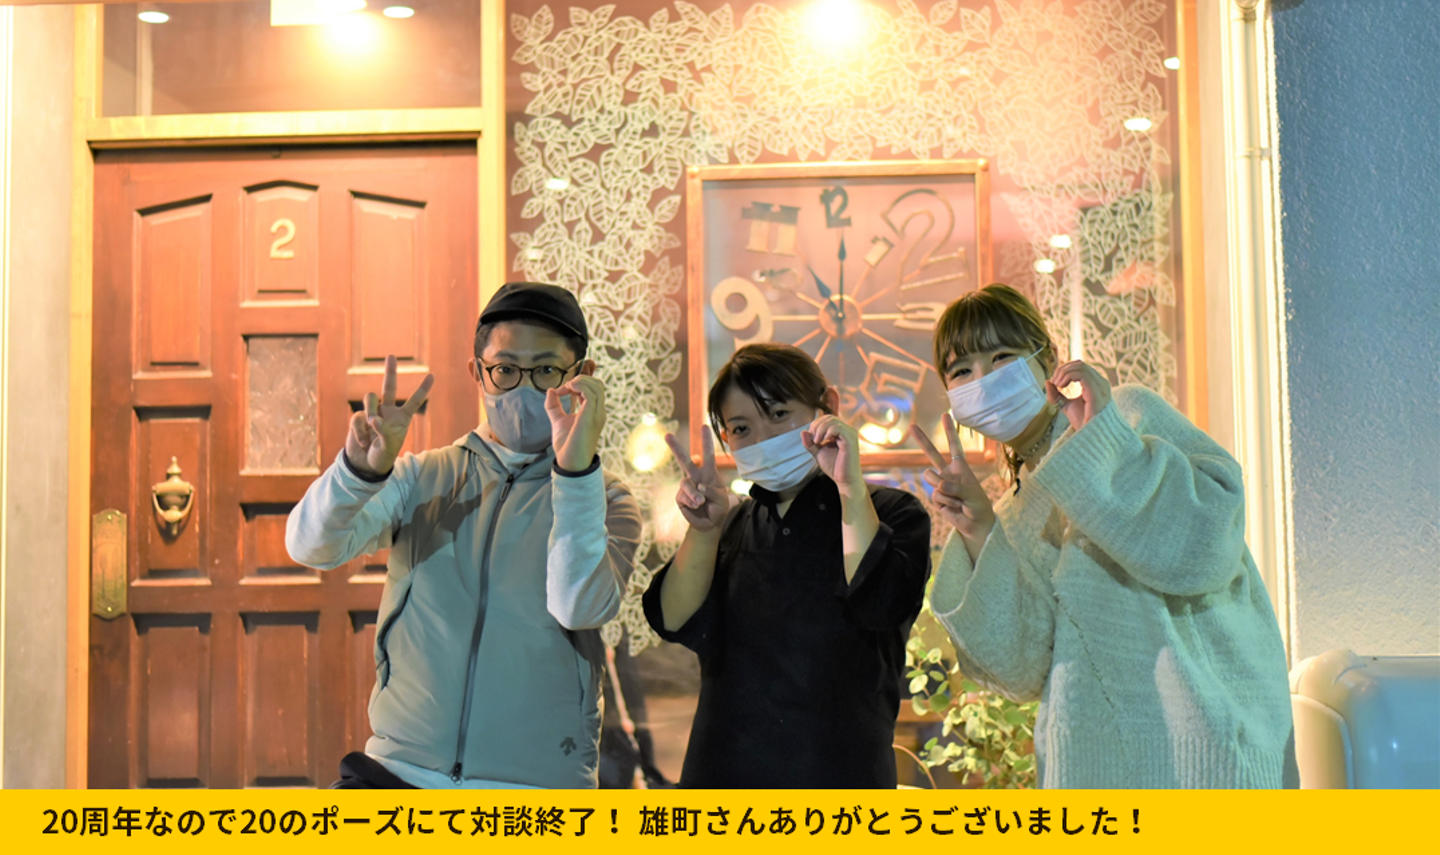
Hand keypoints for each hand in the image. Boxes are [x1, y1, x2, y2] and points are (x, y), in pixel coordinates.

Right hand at [346, 354, 433, 477]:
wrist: (365, 465)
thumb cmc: (382, 456)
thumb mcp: (389, 447)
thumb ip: (385, 432)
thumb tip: (375, 419)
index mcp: (402, 418)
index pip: (414, 401)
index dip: (422, 389)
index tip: (432, 375)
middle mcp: (388, 411)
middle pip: (388, 387)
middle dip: (390, 371)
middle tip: (391, 356)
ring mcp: (372, 413)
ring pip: (370, 397)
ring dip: (371, 410)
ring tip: (372, 426)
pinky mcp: (358, 418)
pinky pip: (358, 417)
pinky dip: (360, 430)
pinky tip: (363, 442)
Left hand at [547, 375, 605, 471]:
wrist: (569, 462)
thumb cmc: (566, 445)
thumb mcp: (558, 420)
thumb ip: (554, 406)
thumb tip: (551, 390)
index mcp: (594, 412)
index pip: (595, 388)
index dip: (578, 383)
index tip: (561, 391)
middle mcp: (598, 412)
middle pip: (598, 384)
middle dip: (581, 379)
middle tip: (566, 387)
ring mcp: (597, 414)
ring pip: (596, 386)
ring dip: (579, 382)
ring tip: (567, 389)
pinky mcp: (591, 417)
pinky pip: (591, 394)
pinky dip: (579, 387)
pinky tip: (568, 390)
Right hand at [664, 428, 731, 532]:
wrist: (710, 523)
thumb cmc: (718, 507)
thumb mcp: (722, 498)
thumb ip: (713, 491)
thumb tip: (699, 486)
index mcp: (709, 473)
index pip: (707, 454)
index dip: (706, 441)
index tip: (704, 426)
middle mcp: (696, 476)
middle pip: (684, 460)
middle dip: (676, 448)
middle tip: (667, 435)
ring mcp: (687, 487)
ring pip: (685, 483)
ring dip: (693, 493)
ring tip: (700, 502)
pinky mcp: (680, 498)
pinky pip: (683, 496)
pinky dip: (691, 501)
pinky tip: (696, 506)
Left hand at [802, 413, 863, 497]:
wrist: (844, 480)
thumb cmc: (834, 467)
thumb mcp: (818, 452)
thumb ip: (810, 443)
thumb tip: (802, 431)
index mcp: (841, 432)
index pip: (827, 418)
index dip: (816, 425)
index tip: (812, 439)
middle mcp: (847, 430)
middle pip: (829, 417)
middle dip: (816, 426)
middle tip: (813, 440)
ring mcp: (850, 434)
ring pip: (832, 420)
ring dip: (820, 429)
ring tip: (817, 442)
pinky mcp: (851, 440)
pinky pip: (838, 428)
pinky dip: (827, 432)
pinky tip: (823, 442)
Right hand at [910, 414, 994, 547]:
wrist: (975, 523)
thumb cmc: (978, 505)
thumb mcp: (972, 494)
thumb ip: (956, 487)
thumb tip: (938, 485)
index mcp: (961, 468)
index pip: (954, 446)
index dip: (949, 431)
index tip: (945, 415)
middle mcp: (948, 473)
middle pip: (932, 454)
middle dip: (921, 440)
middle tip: (911, 425)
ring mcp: (940, 485)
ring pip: (932, 478)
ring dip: (945, 490)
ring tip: (958, 500)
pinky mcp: (936, 498)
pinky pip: (936, 496)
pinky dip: (947, 503)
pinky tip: (954, 507)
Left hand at [1046, 360, 1111, 429]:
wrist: (1091, 436)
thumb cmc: (1083, 423)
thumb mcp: (1066, 405)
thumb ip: (1057, 395)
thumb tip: (1047, 381)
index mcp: (1095, 384)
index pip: (1080, 366)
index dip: (1064, 370)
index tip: (1055, 382)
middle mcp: (1100, 383)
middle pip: (1079, 363)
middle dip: (1062, 369)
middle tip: (1054, 382)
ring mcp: (1100, 386)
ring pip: (1080, 366)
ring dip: (1063, 372)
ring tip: (1057, 385)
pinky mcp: (1096, 391)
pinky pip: (1081, 374)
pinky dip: (1068, 376)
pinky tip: (1061, 386)